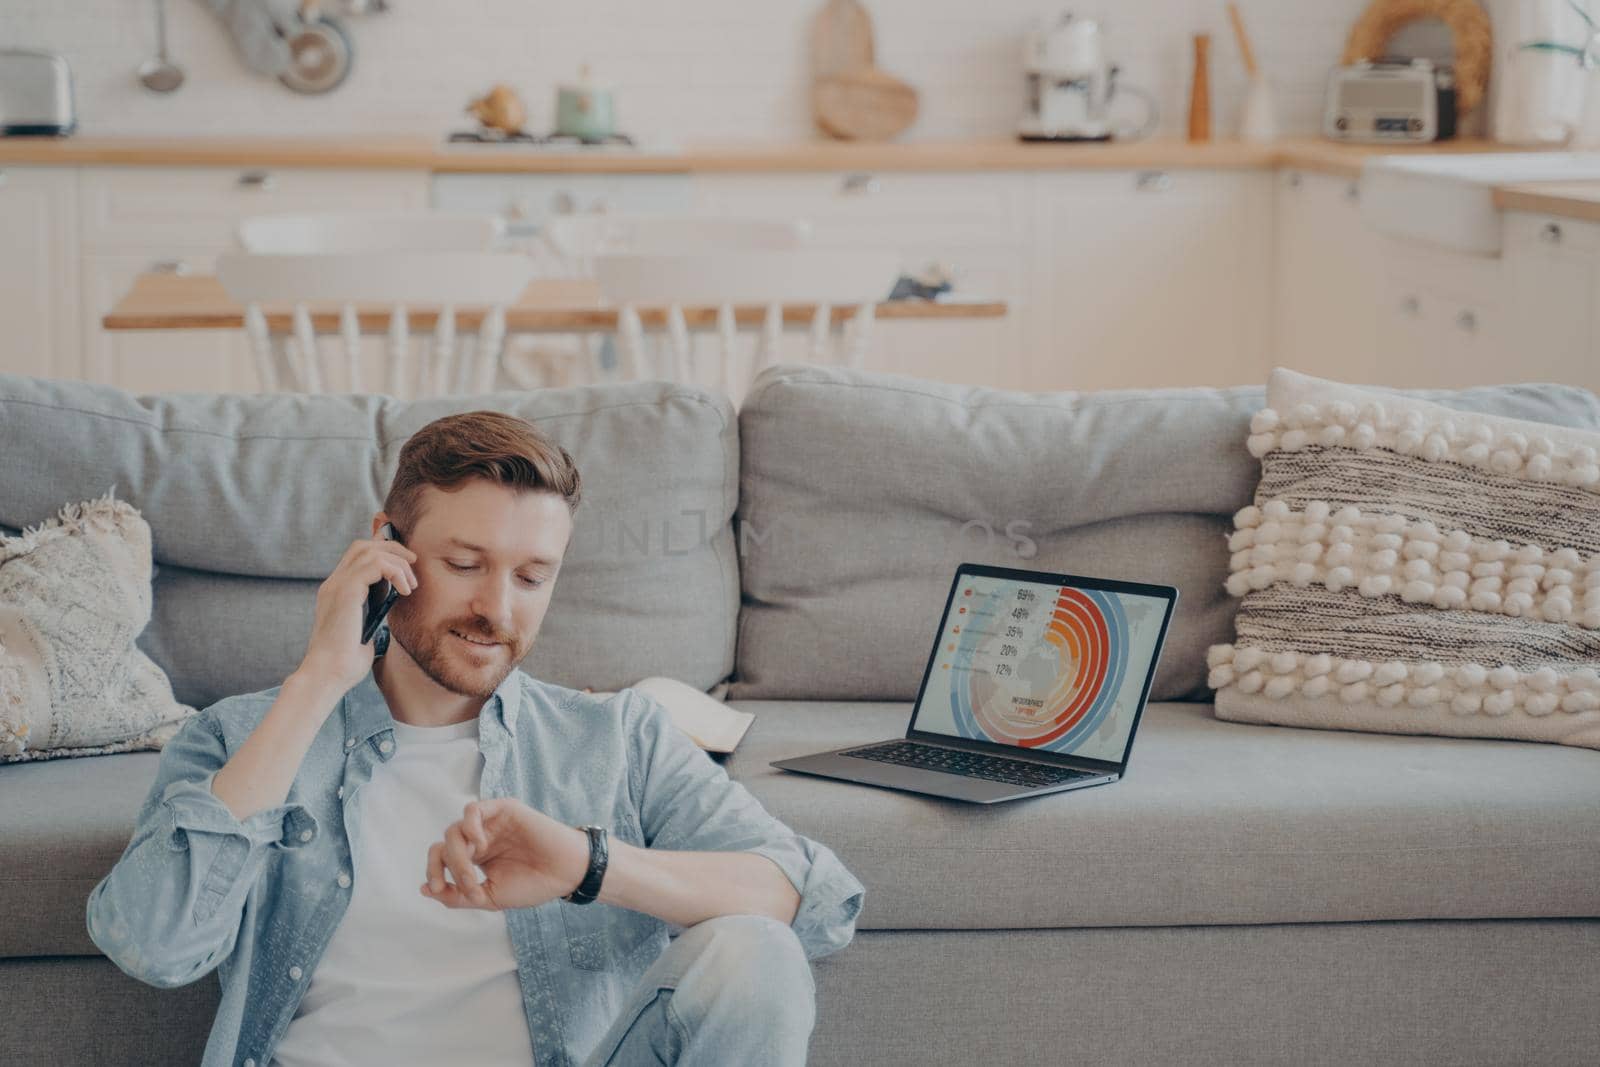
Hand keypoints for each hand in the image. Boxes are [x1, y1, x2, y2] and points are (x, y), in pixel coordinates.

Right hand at [295, 534, 418, 696]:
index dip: (384, 554)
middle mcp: (333, 584)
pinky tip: (405, 591)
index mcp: (336, 591)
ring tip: (410, 586)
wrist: (328, 675)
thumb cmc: (345, 663)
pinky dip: (396, 572)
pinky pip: (376, 564)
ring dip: (398, 563)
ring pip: (370, 550)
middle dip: (393, 549)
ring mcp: (337, 585)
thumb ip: (372, 612)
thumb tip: (391, 602)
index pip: (357, 556)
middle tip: (413, 565)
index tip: (406, 570)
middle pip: (362, 546)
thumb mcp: (364, 630)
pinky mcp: (346, 591)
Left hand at [422, 798, 591, 911]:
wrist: (564, 874)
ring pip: (454, 830)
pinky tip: (479, 843)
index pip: (441, 858)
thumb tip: (424, 890)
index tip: (436, 889)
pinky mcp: (503, 810)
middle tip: (469, 885)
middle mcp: (480, 838)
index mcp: (475, 857)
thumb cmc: (533, 885)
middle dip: (448, 868)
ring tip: (475, 870)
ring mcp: (490, 823)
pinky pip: (473, 810)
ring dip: (458, 854)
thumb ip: (458, 896)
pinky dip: (468, 826)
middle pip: (444, 845)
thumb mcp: (489, 898)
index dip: (433, 872)